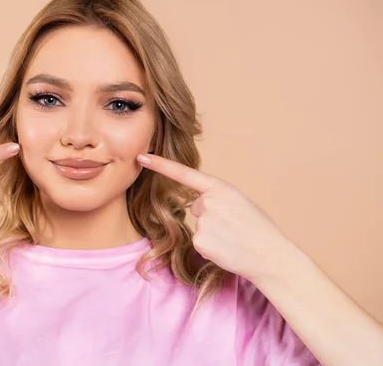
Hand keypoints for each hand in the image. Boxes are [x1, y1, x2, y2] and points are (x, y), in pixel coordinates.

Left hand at [136, 153, 294, 282]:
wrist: (270, 255)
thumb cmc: (259, 229)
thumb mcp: (240, 202)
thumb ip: (218, 197)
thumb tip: (199, 204)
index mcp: (220, 188)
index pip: (185, 174)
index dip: (161, 165)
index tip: (141, 157)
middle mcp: (208, 202)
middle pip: (196, 207)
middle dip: (210, 216)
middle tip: (233, 226)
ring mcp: (203, 222)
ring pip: (198, 225)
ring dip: (212, 233)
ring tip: (233, 238)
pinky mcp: (200, 241)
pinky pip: (200, 242)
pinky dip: (211, 247)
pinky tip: (227, 248)